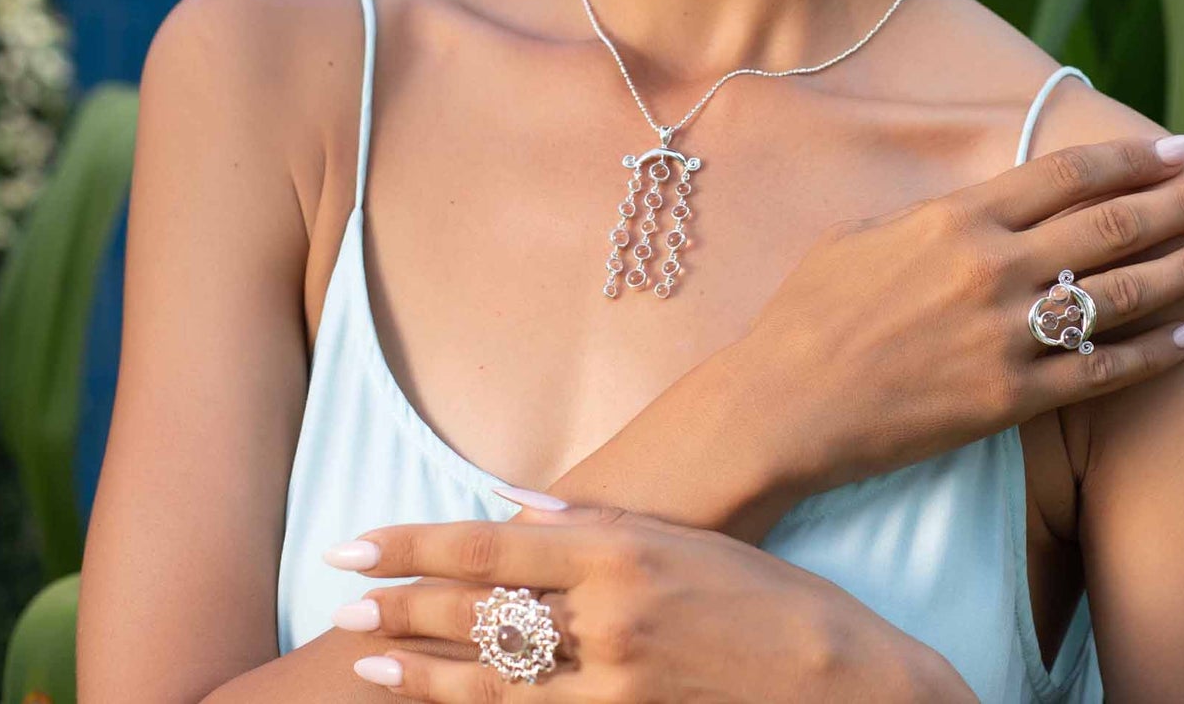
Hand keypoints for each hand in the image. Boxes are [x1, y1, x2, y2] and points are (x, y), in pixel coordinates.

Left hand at [322, 503, 955, 702]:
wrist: (842, 686)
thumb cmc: (770, 599)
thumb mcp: (687, 539)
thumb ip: (596, 518)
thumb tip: (515, 498)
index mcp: (622, 551)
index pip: (492, 542)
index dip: (415, 542)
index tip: (358, 542)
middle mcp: (608, 617)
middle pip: (479, 611)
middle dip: (401, 605)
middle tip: (341, 603)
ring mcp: (615, 685)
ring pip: (490, 681)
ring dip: (418, 674)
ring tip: (363, 665)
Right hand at [737, 133, 1183, 497]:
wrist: (781, 403)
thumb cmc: (810, 311)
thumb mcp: (863, 235)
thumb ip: (935, 216)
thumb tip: (987, 202)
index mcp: (956, 217)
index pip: (1069, 174)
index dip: (1135, 156)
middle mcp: (991, 267)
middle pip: (1118, 222)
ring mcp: (1005, 335)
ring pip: (1126, 292)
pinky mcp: (1009, 400)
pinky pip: (1103, 373)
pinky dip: (1159, 352)